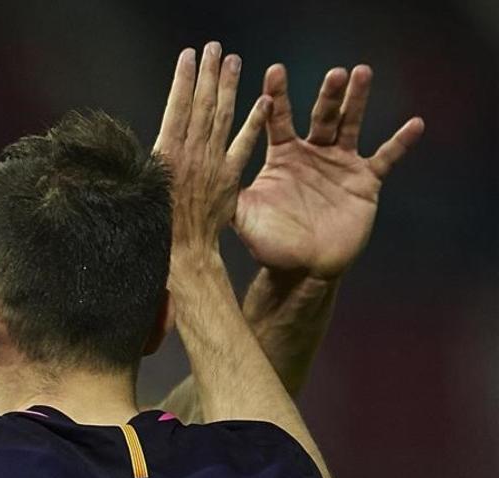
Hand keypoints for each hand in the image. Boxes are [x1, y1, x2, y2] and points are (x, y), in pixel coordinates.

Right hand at [154, 42, 271, 258]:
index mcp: (165, 154)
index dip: (183, 80)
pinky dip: (254, 123)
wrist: (181, 254)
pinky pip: (244, 145)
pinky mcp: (230, 178)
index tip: (188, 56)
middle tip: (213, 48)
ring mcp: (212, 164)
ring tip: (233, 61)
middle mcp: (191, 153)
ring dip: (229, 87)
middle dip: (207, 74)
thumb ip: (147, 162)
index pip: (176, 107)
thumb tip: (148, 139)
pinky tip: (263, 102)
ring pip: (222, 117)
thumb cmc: (153, 227)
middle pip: (201, 105)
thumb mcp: (139, 190)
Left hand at [234, 65, 423, 278]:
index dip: (276, 96)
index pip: (278, 119)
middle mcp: (312, 154)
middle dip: (327, 94)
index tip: (273, 71)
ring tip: (362, 74)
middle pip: (321, 115)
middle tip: (335, 73)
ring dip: (357, 101)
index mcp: (283, 157)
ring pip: (350, 125)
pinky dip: (400, 143)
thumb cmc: (270, 243)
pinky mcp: (364, 181)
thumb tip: (199, 175)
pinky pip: (385, 158)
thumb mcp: (244, 217)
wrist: (304, 269)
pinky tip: (415, 124)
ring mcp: (340, 165)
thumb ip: (228, 193)